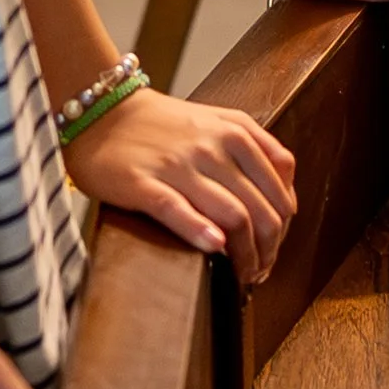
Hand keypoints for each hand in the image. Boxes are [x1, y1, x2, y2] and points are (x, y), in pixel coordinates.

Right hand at [65, 88, 297, 282]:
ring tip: (243, 276)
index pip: (280, 189)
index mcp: (236, 132)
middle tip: (261, 271)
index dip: (284, 227)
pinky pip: (178, 210)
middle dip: (268, 249)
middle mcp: (213, 146)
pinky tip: (215, 249)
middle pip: (262, 209)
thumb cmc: (163, 124)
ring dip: (245, 255)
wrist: (103, 112)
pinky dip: (201, 232)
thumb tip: (285, 198)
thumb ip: (257, 149)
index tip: (274, 248)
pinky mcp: (143, 183)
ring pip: (232, 215)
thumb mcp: (219, 122)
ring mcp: (178, 164)